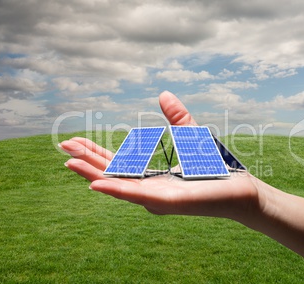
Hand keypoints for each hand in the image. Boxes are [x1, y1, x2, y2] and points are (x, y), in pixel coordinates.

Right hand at [60, 91, 263, 225]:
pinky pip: (136, 195)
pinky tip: (95, 184)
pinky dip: (114, 189)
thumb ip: (177, 117)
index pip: (117, 164)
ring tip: (68, 162)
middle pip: (111, 173)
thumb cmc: (215, 168)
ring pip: (117, 185)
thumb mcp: (190, 136)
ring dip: (92, 174)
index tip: (75, 141)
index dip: (95, 153)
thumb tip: (163, 94)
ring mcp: (155, 198)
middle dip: (87, 161)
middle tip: (63, 146)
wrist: (240, 190)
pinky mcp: (166, 202)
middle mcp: (148, 189)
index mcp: (151, 176)